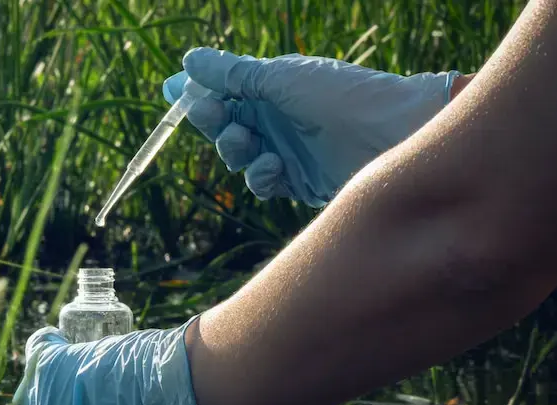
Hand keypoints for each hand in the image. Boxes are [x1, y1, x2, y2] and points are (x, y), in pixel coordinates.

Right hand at [164, 47, 461, 206]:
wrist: (393, 132)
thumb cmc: (340, 95)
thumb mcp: (281, 78)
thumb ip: (231, 74)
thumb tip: (188, 61)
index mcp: (269, 87)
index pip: (221, 90)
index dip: (196, 92)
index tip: (171, 93)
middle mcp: (274, 118)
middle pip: (222, 124)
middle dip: (211, 120)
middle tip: (211, 113)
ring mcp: (284, 149)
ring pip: (237, 156)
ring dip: (233, 149)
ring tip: (247, 143)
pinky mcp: (296, 181)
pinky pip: (261, 183)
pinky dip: (260, 176)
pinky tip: (273, 167)